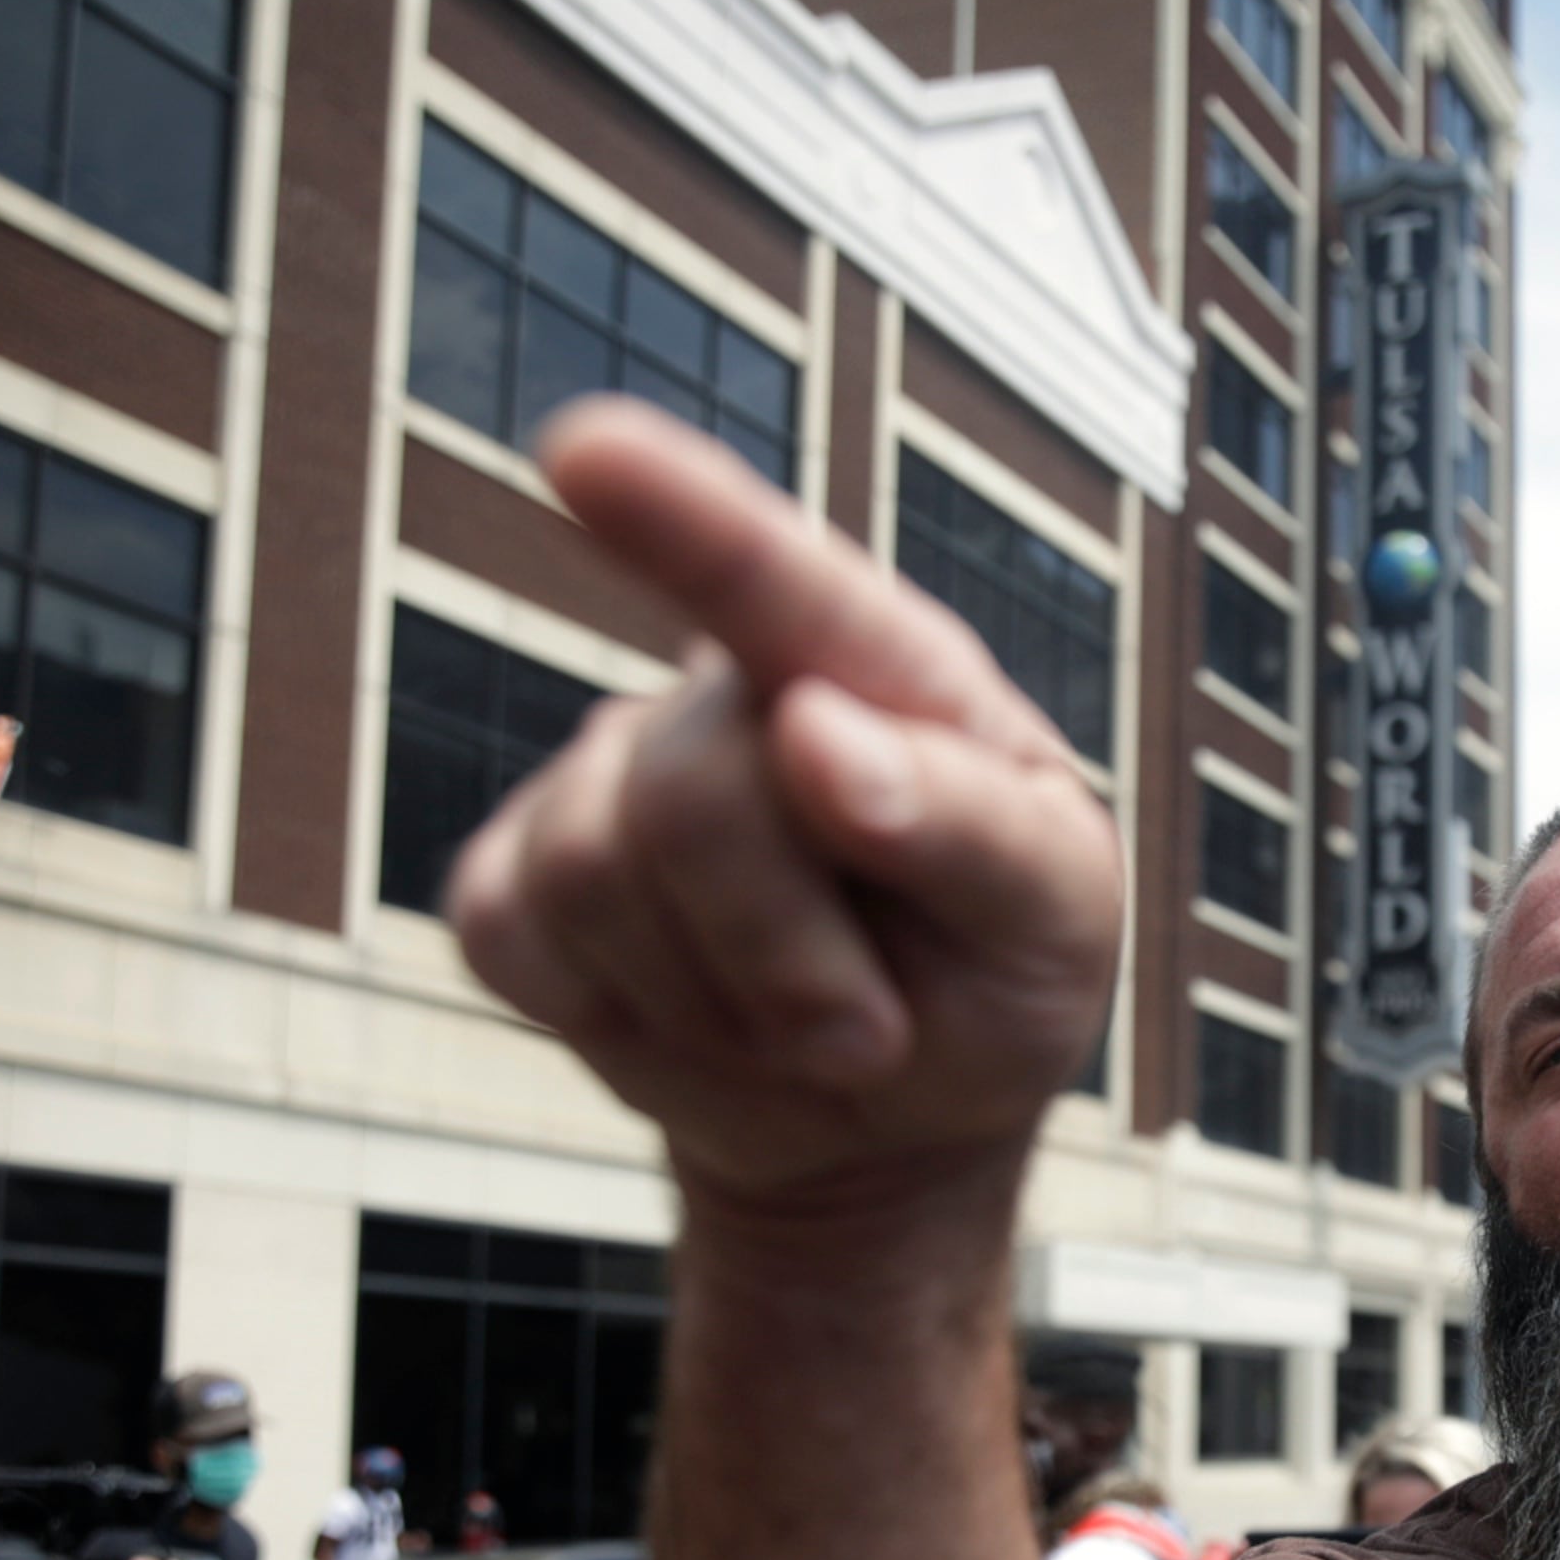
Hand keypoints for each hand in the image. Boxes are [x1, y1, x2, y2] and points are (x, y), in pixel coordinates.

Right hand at [448, 401, 1123, 1220]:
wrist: (900, 1109)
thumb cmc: (993, 978)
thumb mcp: (1049, 915)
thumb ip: (968, 823)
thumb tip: (815, 732)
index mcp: (880, 671)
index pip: (781, 585)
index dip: (680, 514)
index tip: (586, 450)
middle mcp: (731, 698)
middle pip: (690, 796)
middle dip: (784, 954)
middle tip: (870, 1031)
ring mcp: (609, 781)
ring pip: (589, 875)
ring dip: (716, 1004)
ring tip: (798, 1024)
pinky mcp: (517, 884)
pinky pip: (510, 937)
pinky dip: (620, 1022)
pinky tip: (699, 1020)